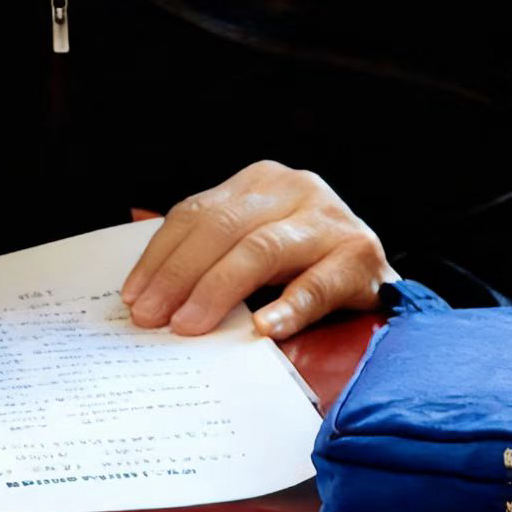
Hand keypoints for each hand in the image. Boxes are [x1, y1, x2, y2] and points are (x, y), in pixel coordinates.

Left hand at [120, 161, 394, 340]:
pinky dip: (289, 308)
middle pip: (222, 228)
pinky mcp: (361, 256)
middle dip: (179, 275)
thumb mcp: (252, 243)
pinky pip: (318, 284)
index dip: (160, 256)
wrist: (378, 285)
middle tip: (151, 317)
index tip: (133, 296)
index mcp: (260, 182)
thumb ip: (205, 244)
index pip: (196, 213)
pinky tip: (264, 329)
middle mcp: (295, 188)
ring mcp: (330, 219)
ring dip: (219, 290)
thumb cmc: (305, 266)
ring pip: (261, 249)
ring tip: (189, 326)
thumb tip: (133, 238)